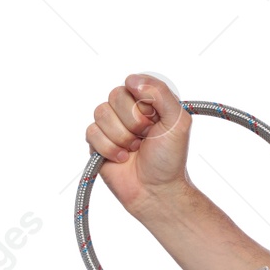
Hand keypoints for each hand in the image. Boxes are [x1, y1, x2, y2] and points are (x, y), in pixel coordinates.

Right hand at [84, 74, 191, 214]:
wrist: (156, 189)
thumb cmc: (169, 158)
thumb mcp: (178, 122)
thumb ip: (161, 94)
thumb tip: (132, 80)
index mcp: (148, 102)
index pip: (133, 83)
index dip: (143, 104)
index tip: (156, 120)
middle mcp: (128, 110)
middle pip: (115, 95)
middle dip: (134, 121)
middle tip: (146, 137)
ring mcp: (111, 125)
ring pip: (101, 113)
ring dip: (122, 137)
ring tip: (134, 149)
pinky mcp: (96, 141)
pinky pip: (91, 132)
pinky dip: (110, 149)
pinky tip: (122, 158)